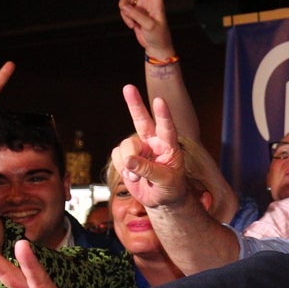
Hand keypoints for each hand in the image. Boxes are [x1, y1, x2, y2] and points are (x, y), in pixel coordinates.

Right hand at [111, 86, 189, 208]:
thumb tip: (128, 160)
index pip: (167, 128)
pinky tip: (131, 176)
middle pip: (142, 120)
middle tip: (128, 87)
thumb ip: (148, 170)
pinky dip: (121, 167)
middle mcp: (153, 142)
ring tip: (136, 177)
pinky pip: (117, 155)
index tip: (160, 101)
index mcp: (169, 146)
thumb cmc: (171, 189)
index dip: (163, 115)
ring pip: (125, 145)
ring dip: (127, 161)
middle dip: (135, 104)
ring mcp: (139, 148)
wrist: (161, 200)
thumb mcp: (166, 181)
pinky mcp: (126, 156)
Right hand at [118, 0, 173, 58]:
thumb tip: (125, 6)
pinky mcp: (133, 12)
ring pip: (125, 0)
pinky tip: (132, 26)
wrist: (155, 47)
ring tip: (133, 23)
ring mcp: (140, 6)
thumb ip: (137, 15)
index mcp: (157, 3)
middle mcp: (148, 1)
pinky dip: (125, 17)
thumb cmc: (158, 36)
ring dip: (125, 11)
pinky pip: (123, 10)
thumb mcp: (150, 27)